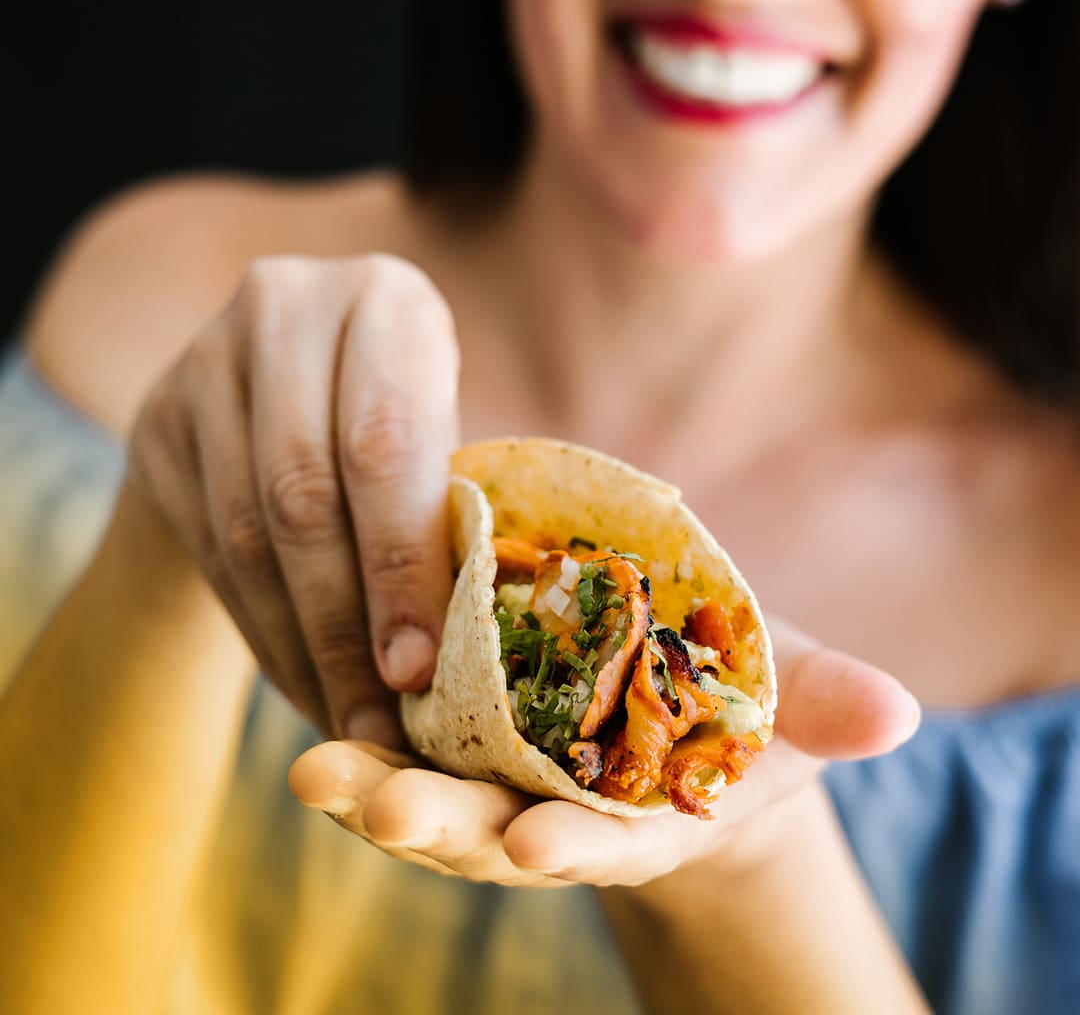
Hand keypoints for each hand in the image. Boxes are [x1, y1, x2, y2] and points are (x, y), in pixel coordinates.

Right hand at [128, 254, 459, 745]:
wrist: (276, 390)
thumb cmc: (399, 419)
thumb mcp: (441, 433)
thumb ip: (450, 509)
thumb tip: (471, 658)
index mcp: (385, 299)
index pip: (386, 441)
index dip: (401, 565)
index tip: (421, 671)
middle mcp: (285, 311)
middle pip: (304, 493)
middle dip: (347, 626)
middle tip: (382, 724)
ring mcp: (204, 365)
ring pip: (247, 536)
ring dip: (303, 650)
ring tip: (351, 725)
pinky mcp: (157, 424)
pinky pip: (209, 555)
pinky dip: (266, 636)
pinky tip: (307, 686)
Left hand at [287, 618, 920, 886]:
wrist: (679, 703)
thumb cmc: (740, 705)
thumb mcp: (788, 698)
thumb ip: (827, 703)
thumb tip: (898, 711)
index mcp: (639, 813)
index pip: (604, 842)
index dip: (574, 845)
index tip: (536, 843)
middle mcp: (556, 806)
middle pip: (491, 830)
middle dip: (440, 826)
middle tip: (382, 809)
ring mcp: (501, 774)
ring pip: (432, 795)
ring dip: (373, 788)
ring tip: (316, 769)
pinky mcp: (463, 729)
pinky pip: (407, 739)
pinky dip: (367, 732)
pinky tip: (323, 710)